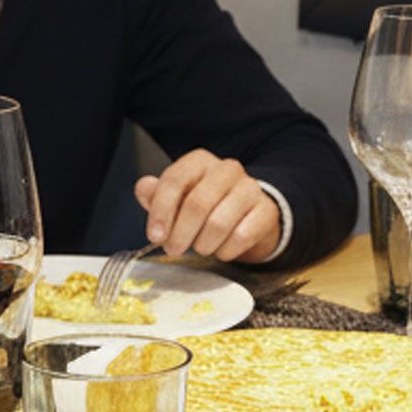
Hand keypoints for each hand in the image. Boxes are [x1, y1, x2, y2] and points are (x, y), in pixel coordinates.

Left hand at [133, 149, 282, 261]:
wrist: (247, 214)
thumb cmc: (206, 205)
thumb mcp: (177, 198)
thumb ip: (157, 194)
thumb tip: (144, 187)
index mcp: (200, 161)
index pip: (175, 180)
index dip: (161, 211)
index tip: (155, 236)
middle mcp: (226, 169)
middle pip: (197, 203)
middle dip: (180, 233)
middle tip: (174, 249)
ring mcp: (250, 188)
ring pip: (219, 222)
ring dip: (203, 244)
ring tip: (200, 248)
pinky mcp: (266, 210)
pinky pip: (242, 236)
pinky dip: (226, 250)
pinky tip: (221, 250)